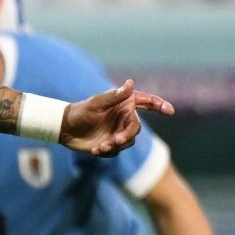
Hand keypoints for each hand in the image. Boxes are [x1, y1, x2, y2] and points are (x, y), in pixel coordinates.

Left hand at [59, 79, 174, 156]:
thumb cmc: (79, 112)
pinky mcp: (110, 144)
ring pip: (128, 141)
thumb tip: (130, 83)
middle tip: (115, 140)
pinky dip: (107, 152)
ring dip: (116, 145)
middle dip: (127, 135)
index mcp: (124, 104)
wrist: (64, 129)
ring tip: (100, 146)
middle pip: (136, 128)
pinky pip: (116, 151)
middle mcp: (124, 117)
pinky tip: (95, 150)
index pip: (147, 103)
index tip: (170, 111)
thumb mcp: (96, 103)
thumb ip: (114, 96)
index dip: (160, 105)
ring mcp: (118, 131)